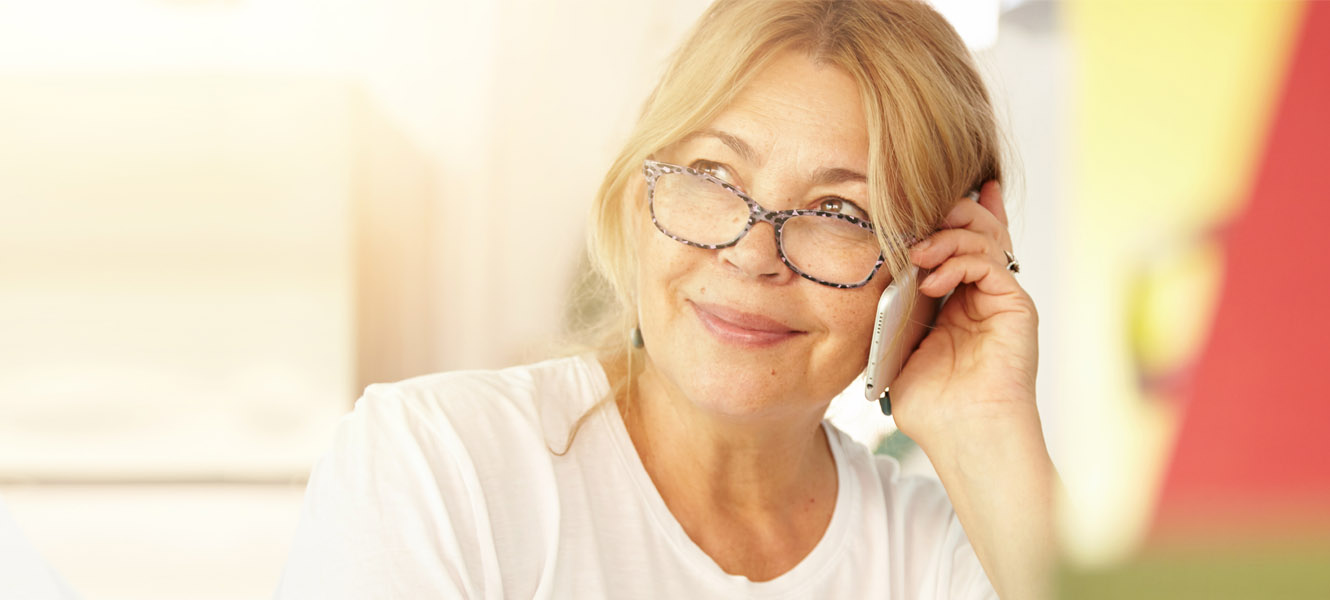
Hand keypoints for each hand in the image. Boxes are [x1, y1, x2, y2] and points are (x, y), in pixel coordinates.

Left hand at [890, 181, 1039, 444]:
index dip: (943, 216)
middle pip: (975, 228)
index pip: (956, 243)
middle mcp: (985, 294)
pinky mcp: (1016, 306)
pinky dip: (959, 260)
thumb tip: (875, 273)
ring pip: (984, 237)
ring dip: (945, 236)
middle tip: (912, 217)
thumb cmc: (931, 404)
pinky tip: (930, 279)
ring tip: (916, 254)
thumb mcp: (898, 346)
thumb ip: (894, 309)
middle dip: (944, 213)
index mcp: (958, 301)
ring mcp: (1003, 298)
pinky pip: (991, 261)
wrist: (964, 436)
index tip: (913, 194)